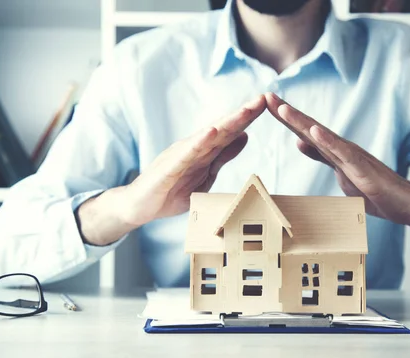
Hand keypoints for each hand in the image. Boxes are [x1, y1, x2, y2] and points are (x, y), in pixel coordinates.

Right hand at [123, 94, 266, 225]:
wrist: (140, 206)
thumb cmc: (172, 190)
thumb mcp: (205, 174)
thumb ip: (223, 155)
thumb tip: (245, 136)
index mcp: (205, 150)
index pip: (231, 131)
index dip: (249, 118)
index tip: (269, 104)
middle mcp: (194, 146)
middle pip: (223, 128)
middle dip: (244, 114)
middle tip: (264, 99)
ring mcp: (181, 155)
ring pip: (209, 136)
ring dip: (228, 122)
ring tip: (246, 110)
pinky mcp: (170, 167)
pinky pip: (187, 153)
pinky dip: (200, 141)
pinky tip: (213, 131)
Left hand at [265, 92, 409, 246]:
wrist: (403, 204)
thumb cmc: (374, 189)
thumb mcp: (341, 172)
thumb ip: (323, 156)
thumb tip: (300, 141)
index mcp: (334, 151)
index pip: (305, 131)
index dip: (285, 118)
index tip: (266, 104)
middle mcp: (342, 148)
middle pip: (310, 127)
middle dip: (287, 112)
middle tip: (266, 96)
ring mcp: (353, 157)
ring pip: (323, 136)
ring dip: (302, 121)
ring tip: (282, 108)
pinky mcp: (363, 169)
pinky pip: (343, 154)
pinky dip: (328, 141)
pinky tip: (314, 130)